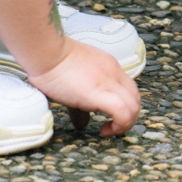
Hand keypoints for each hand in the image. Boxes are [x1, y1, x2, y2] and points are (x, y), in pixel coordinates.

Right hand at [25, 38, 140, 135]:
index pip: (129, 88)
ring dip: (126, 124)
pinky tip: (104, 131)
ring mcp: (107, 81)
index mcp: (110, 66)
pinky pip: (121, 111)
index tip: (111, 117)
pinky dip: (119, 125)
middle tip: (113, 127)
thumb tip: (81, 123)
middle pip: (136, 98)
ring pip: (134, 106)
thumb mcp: (74, 81)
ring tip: (108, 130)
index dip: (125, 106)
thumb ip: (81, 103)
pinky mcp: (97, 92)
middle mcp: (113, 72)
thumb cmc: (52, 62)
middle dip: (129, 117)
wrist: (45, 51)